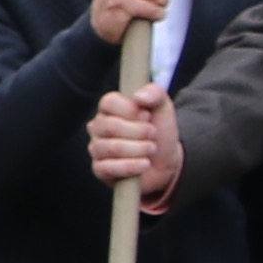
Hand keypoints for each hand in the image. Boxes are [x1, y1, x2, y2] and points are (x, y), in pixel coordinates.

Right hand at [88, 84, 179, 200]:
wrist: (165, 162)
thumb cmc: (159, 132)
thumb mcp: (163, 107)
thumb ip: (155, 93)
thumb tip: (138, 97)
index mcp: (110, 108)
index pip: (109, 102)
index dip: (131, 110)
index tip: (147, 116)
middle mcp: (98, 127)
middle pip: (111, 126)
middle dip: (139, 132)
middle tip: (153, 134)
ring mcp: (97, 148)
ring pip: (112, 148)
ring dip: (139, 149)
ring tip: (151, 149)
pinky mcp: (99, 170)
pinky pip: (108, 168)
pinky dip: (131, 166)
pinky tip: (144, 164)